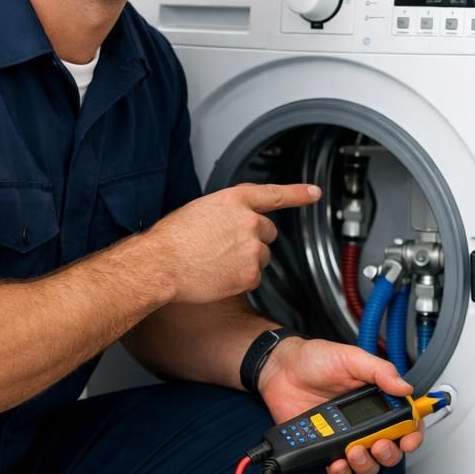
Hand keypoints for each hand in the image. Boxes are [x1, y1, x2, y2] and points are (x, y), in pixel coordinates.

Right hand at [147, 183, 319, 303]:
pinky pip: (254, 278)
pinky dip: (239, 280)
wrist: (160, 264)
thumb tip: (239, 218)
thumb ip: (228, 210)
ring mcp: (252, 248)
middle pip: (269, 233)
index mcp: (235, 200)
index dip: (298, 193)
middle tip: (225, 248)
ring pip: (262, 257)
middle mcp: (249, 221)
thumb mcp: (201, 209)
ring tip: (216, 262)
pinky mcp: (250, 273)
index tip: (314, 192)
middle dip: (254, 241)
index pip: (275, 194)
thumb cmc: (172, 239)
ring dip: (246, 261)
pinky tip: (218, 275)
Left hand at [257, 337, 421, 473]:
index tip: (409, 439)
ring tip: (354, 451)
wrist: (281, 370)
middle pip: (390, 449)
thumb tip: (405, 387)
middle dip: (390, 453)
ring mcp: (345, 437)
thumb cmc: (315, 359)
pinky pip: (340, 470)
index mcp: (378, 399)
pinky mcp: (326, 448)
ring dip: (366, 464)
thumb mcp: (351, 358)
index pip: (405, 421)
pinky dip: (341, 472)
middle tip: (379, 445)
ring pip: (367, 464)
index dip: (413, 433)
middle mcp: (364, 421)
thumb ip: (379, 371)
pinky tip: (337, 462)